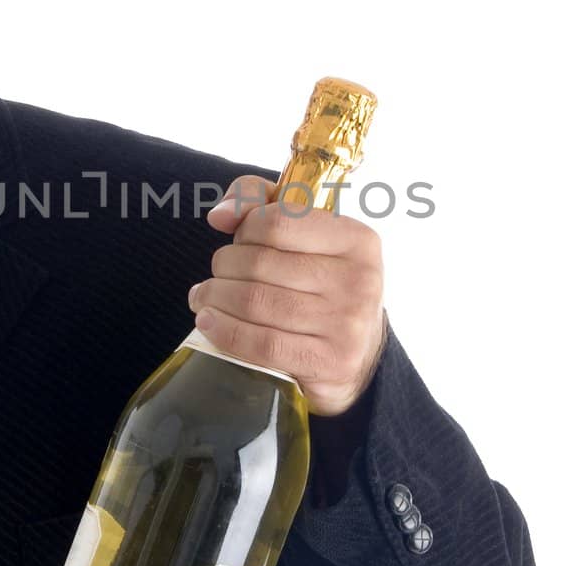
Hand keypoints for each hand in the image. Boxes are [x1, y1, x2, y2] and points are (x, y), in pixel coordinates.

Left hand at [188, 174, 386, 417]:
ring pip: (254, 302)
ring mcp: (346, 324)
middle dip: (223, 266)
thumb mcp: (307, 234)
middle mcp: (358, 280)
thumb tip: (220, 215)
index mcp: (356, 239)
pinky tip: (209, 322)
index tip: (240, 242)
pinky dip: (224, 331)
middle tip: (217, 274)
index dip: (245, 230)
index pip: (278, 221)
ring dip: (215, 298)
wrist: (360, 352)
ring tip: (204, 297)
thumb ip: (261, 203)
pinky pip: (261, 344)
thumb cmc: (323, 283)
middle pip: (259, 263)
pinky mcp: (330, 363)